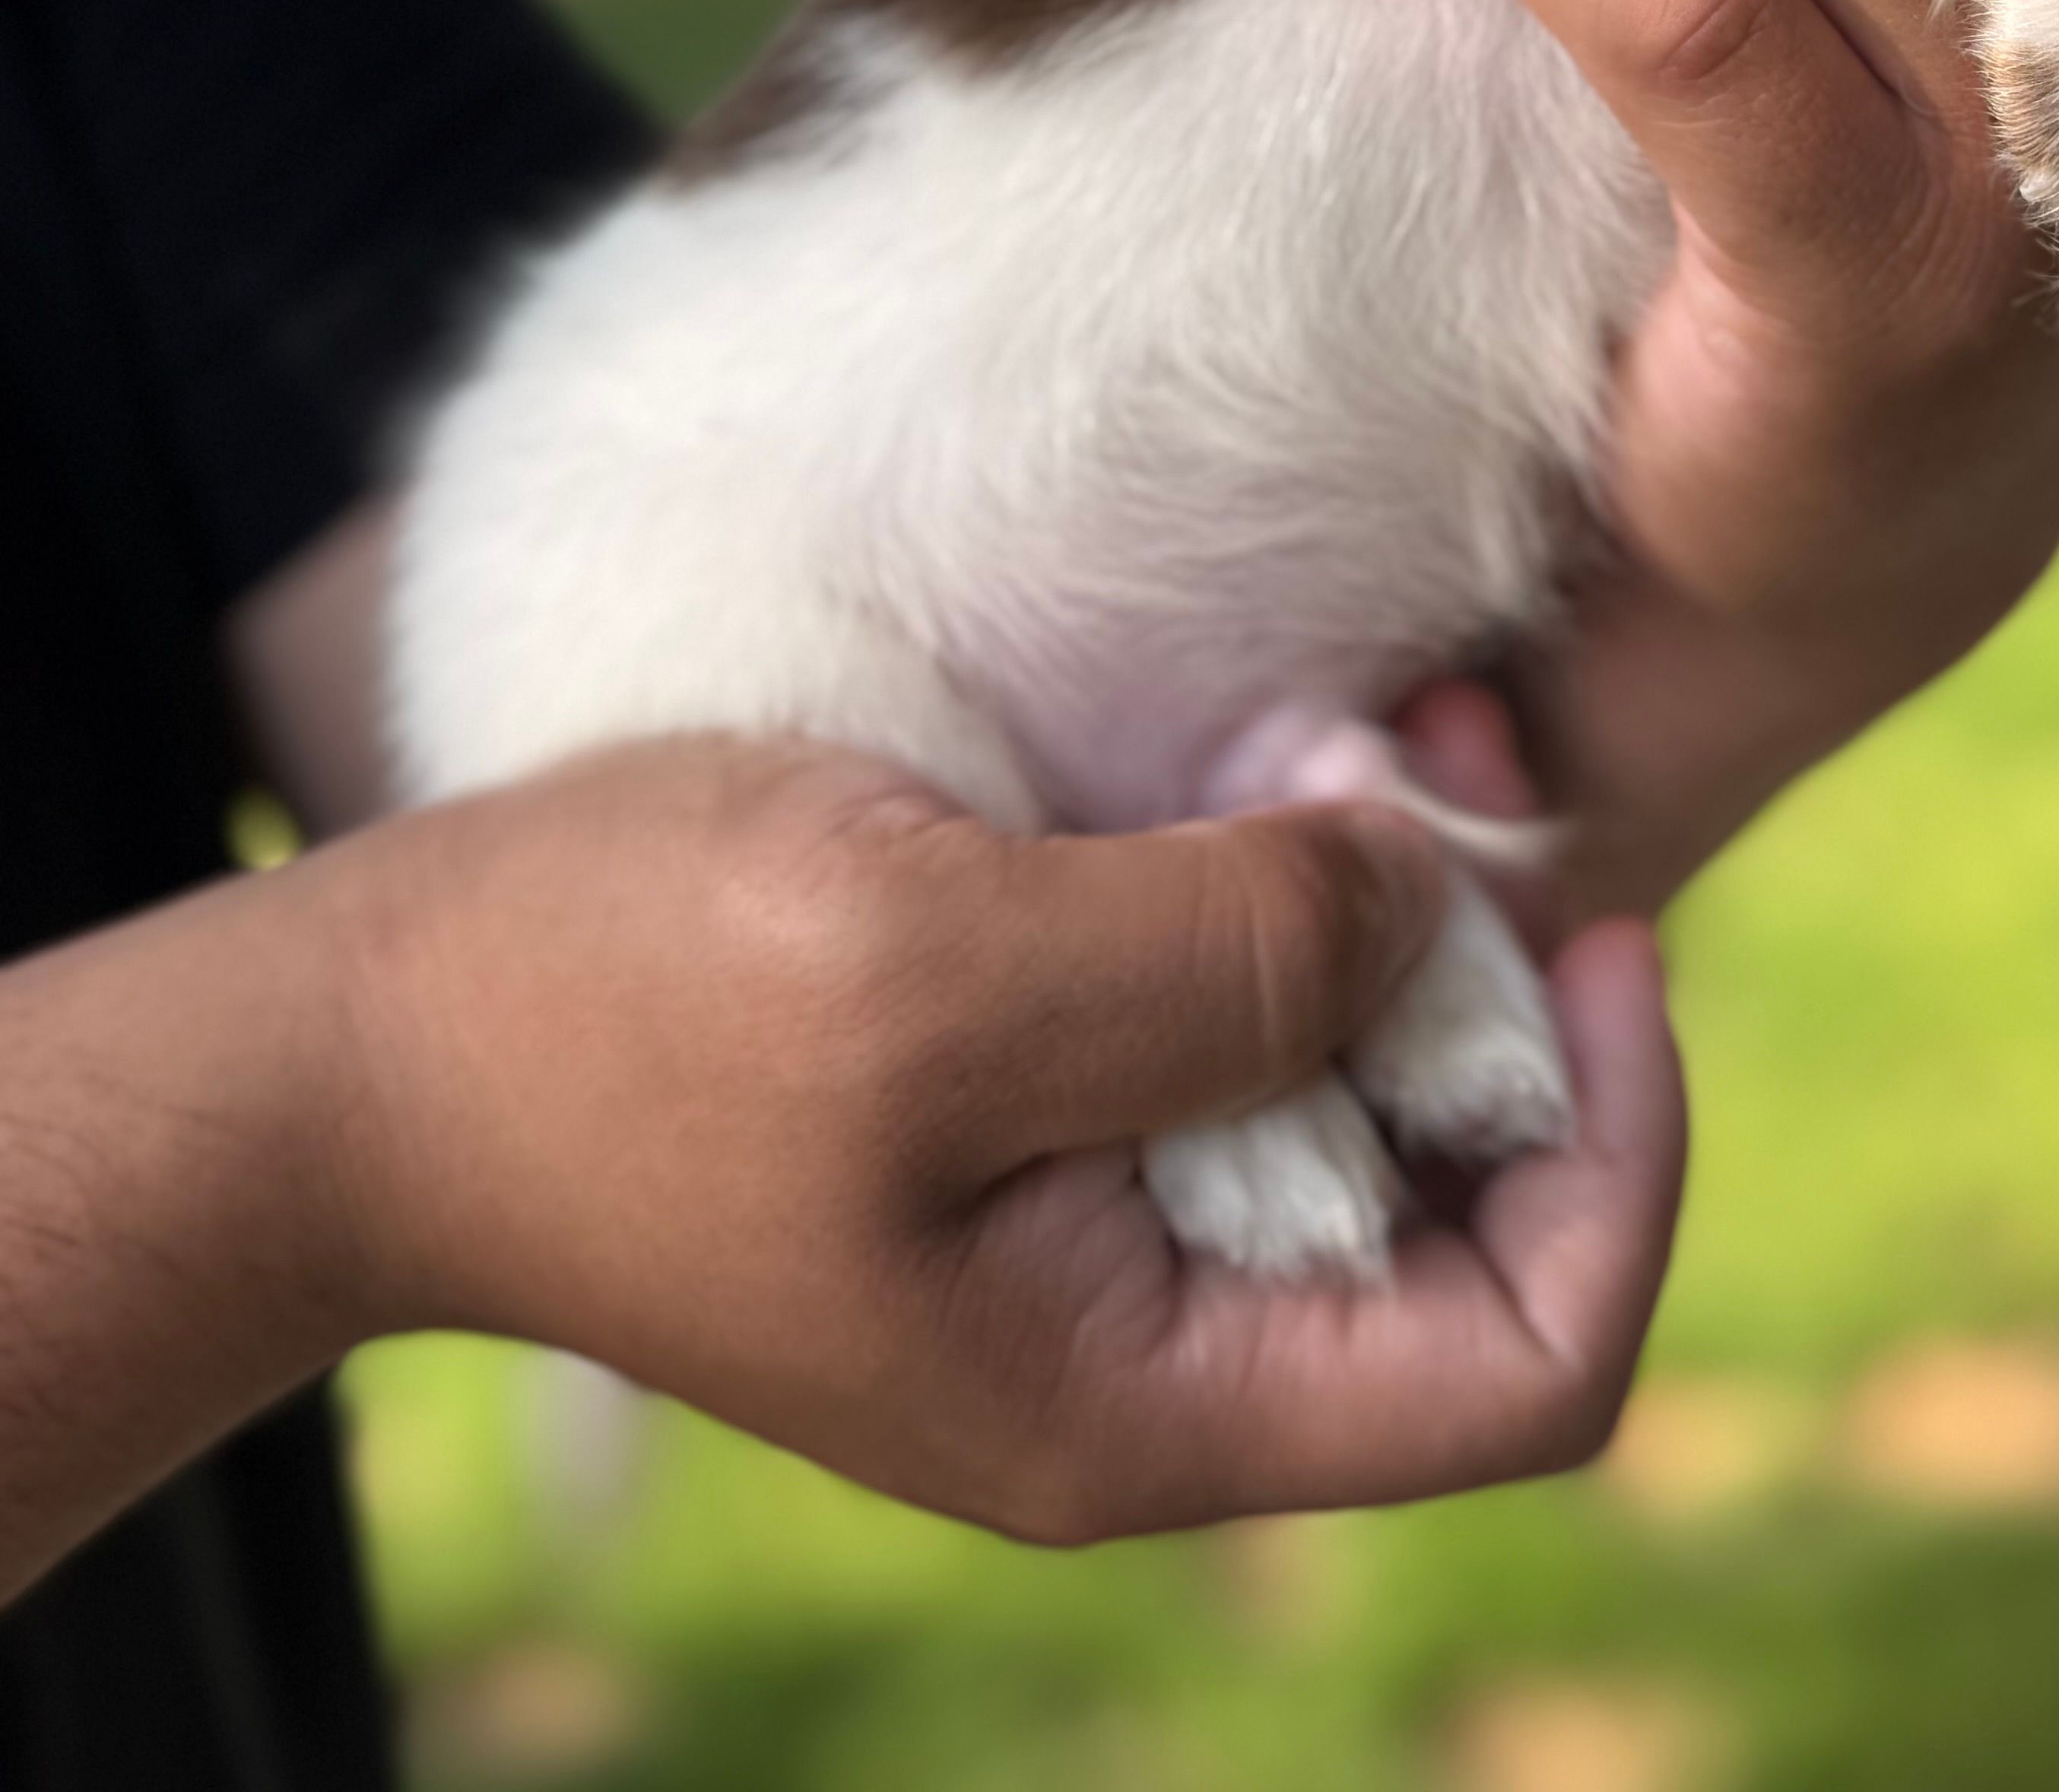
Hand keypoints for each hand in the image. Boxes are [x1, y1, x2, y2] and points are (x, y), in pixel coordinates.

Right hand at [0, 737, 1682, 1600]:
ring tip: (1376, 720)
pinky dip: (1289, 886)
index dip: (1616, 1152)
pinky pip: (1248, 1019)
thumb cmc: (626, 1008)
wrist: (381, 1027)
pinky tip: (1265, 751)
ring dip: (1406, 902)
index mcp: (1143, 1399)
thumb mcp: (940, 969)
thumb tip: (1437, 904)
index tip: (1587, 931)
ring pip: (1373, 1088)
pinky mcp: (1037, 1100)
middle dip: (1509, 978)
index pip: (1530, 1362)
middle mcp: (1149, 1341)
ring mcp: (1090, 1221)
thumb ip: (1223, 958)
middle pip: (1475, 1206)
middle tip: (1455, 750)